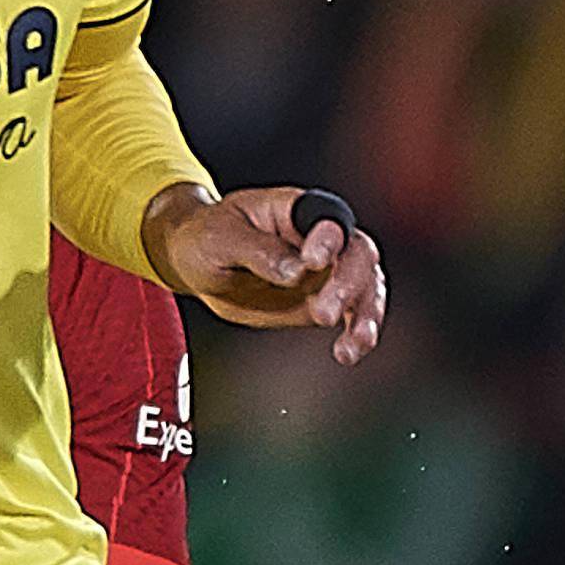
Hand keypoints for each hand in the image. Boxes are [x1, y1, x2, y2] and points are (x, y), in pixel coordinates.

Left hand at [149, 185, 385, 364]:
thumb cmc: (205, 238)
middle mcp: (321, 238)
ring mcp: (327, 270)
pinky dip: (358, 334)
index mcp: (296, 210)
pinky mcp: (326, 300)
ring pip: (367, 285)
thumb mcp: (219, 238)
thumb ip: (259, 251)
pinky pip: (354, 315)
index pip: (328, 219)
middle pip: (357, 254)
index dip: (329, 239)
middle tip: (321, 314)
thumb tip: (297, 272)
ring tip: (352, 344)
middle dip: (347, 285)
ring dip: (366, 315)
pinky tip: (348, 353)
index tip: (313, 262)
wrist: (198, 264)